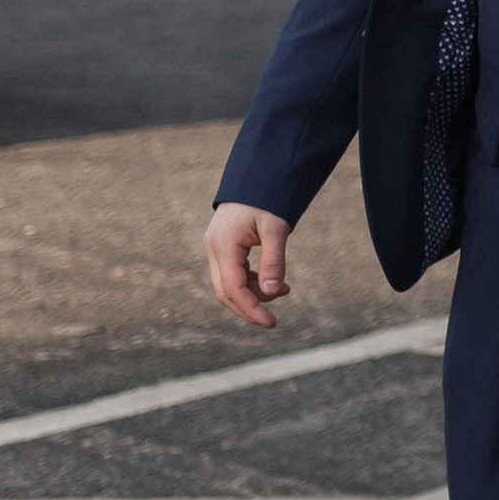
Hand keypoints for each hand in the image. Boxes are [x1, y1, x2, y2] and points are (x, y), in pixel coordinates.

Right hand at [205, 200, 291, 327]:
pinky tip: (275, 283)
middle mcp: (214, 249)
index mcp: (223, 246)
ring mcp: (216, 248)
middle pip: (225, 292)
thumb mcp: (275, 229)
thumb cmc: (266, 199)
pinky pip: (234, 274)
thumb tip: (273, 293)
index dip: (251, 309)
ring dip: (254, 294)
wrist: (256, 177)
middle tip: (273, 319)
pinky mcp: (223, 247)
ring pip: (229, 285)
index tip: (271, 323)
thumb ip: (274, 262)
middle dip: (249, 308)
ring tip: (285, 290)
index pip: (233, 289)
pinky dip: (253, 282)